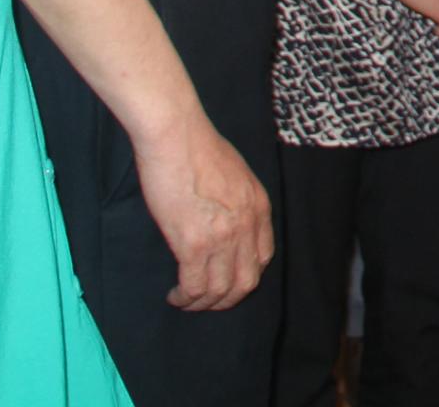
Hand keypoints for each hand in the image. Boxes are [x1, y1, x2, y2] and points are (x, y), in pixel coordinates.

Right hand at [130, 109, 274, 310]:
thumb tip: (224, 222)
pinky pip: (194, 286)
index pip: (263, 257)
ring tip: (185, 301)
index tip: (226, 281)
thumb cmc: (197, 147)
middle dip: (226, 300)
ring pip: (220, 290)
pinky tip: (175, 296)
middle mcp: (247, 226)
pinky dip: (185, 298)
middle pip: (246, 282)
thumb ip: (236, 202)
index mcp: (259, 207)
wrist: (176, 135)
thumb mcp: (235, 174)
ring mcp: (223, 237)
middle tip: (206, 302)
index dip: (245, 276)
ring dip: (202, 303)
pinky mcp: (194, 243)